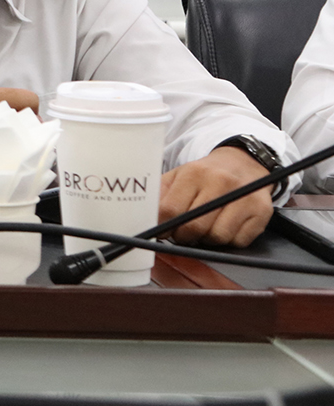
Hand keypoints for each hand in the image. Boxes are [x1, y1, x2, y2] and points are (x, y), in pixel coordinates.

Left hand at [158, 147, 273, 247]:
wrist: (242, 163)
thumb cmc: (205, 175)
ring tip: (205, 227)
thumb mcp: (178, 176)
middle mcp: (221, 183)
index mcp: (195, 173)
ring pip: (217, 237)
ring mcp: (244, 197)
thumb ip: (159, 195)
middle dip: (184, 236)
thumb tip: (144, 218)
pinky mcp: (262, 211)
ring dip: (207, 239)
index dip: (162, 227)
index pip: (171, 209)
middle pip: (194, 227)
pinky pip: (239, 241)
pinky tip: (225, 226)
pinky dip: (229, 240)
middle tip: (182, 233)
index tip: (160, 232)